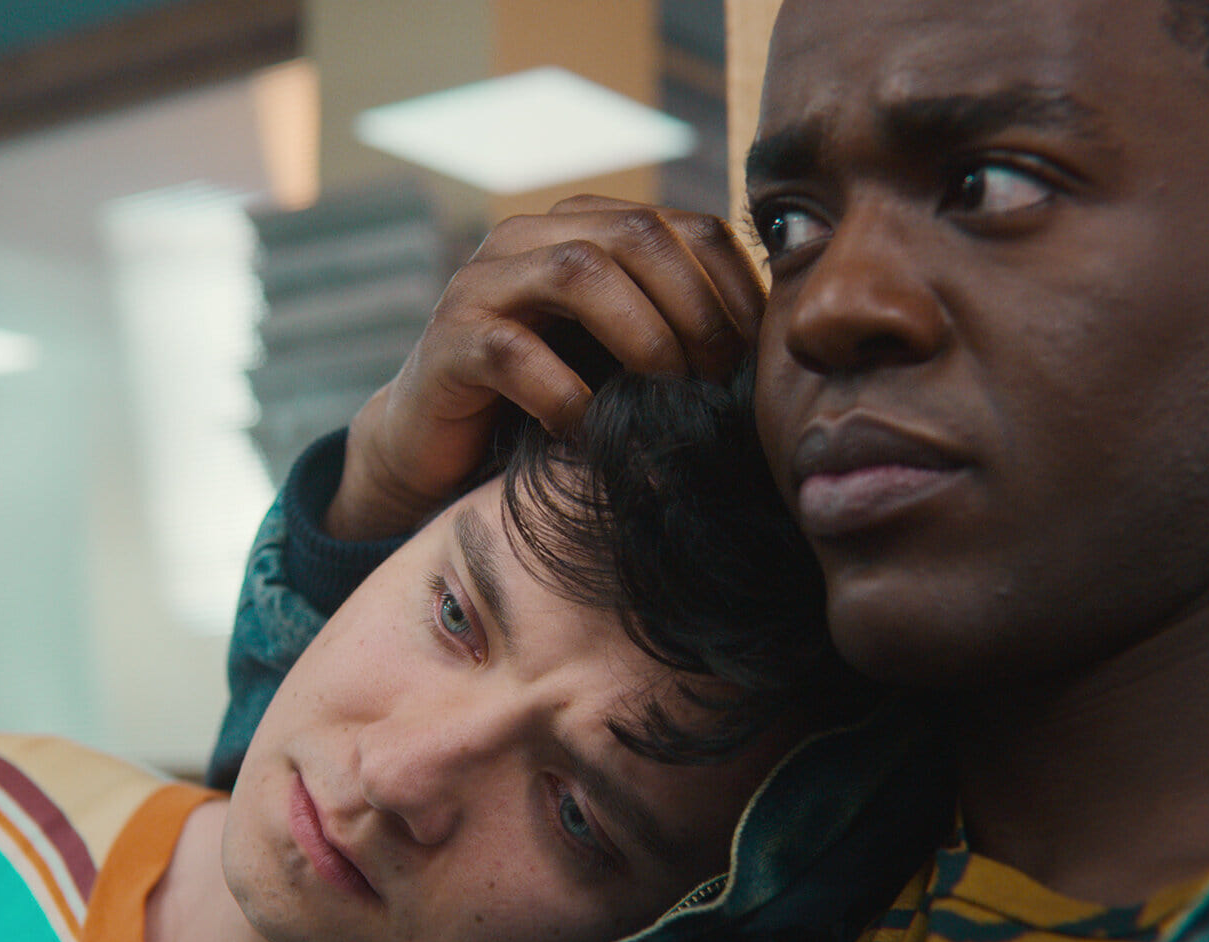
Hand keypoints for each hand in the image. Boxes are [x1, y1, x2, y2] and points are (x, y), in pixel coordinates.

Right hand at [326, 195, 765, 539]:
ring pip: (578, 270)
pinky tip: (589, 431)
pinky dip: (566, 397)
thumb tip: (772, 350)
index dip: (735, 284)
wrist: (435, 449)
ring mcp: (482, 285)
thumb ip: (676, 330)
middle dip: (695, 308)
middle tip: (717, 379)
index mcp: (583, 229)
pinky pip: (515, 352)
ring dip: (642, 336)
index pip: (685, 225)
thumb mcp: (621, 357)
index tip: (759, 353)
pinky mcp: (448, 343)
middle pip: (637, 233)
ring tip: (665, 393)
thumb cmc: (546, 404)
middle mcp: (529, 239)